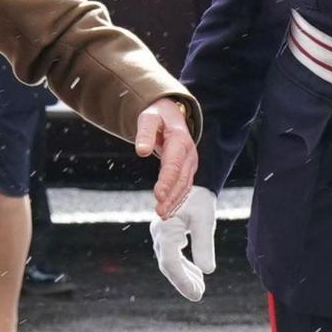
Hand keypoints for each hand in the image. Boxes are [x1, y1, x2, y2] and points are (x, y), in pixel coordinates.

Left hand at [135, 98, 197, 218]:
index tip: (158, 196)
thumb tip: (141, 151)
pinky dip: (177, 200)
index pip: (173, 165)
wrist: (171, 116)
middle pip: (181, 179)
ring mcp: (190, 164)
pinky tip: (169, 211)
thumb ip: (145, 133)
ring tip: (163, 215)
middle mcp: (189, 154)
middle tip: (160, 212)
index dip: (167, 181)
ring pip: (184, 186)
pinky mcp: (187, 170)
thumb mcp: (148, 118)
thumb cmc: (157, 117)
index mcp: (180, 141)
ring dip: (175, 202)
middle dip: (171, 197)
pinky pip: (184, 187)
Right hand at [147, 187, 217, 302]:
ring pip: (169, 261)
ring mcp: (161, 233)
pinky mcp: (166, 233)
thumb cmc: (198, 197)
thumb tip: (208, 270)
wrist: (192, 178)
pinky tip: (197, 273)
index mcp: (166, 230)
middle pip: (168, 265)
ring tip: (200, 287)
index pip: (170, 263)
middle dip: (184, 281)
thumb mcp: (205, 220)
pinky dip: (183, 265)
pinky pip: (172, 254)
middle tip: (199, 295)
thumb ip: (204, 245)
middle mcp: (159, 233)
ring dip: (184, 275)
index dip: (182, 281)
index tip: (197, 294)